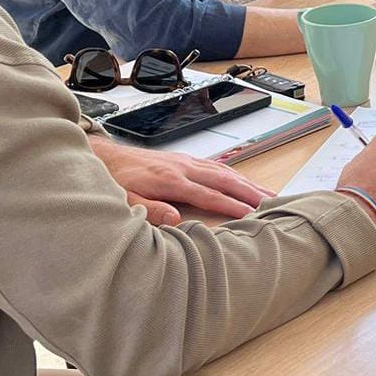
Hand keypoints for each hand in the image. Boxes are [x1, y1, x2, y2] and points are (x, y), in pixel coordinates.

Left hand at [87, 134, 268, 225]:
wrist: (103, 156)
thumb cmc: (113, 181)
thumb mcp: (124, 200)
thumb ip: (149, 209)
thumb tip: (176, 219)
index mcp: (169, 180)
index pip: (208, 195)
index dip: (231, 205)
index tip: (251, 215)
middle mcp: (182, 168)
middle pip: (224, 180)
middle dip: (250, 192)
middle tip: (273, 203)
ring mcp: (184, 161)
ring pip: (223, 171)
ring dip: (246, 182)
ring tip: (267, 193)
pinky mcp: (182, 160)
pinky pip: (214, 166)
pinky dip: (233, 173)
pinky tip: (241, 179)